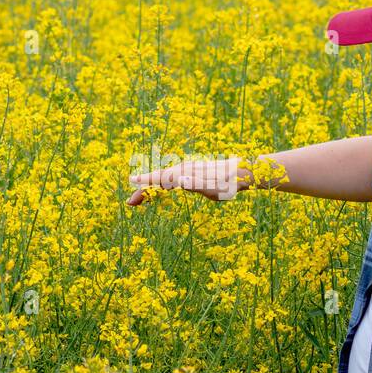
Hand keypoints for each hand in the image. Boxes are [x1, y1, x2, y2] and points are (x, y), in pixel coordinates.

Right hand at [125, 156, 247, 205]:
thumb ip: (195, 184)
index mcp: (184, 174)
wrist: (241, 173)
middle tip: (130, 203)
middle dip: (143, 189)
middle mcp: (183, 170)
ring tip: (139, 198)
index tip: (131, 189)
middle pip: (158, 178)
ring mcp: (186, 170)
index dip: (145, 184)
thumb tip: (180, 180)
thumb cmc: (227, 185)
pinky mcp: (191, 173)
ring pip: (163, 178)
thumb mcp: (212, 188)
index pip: (160, 179)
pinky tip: (160, 189)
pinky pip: (171, 179)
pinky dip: (161, 184)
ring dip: (151, 187)